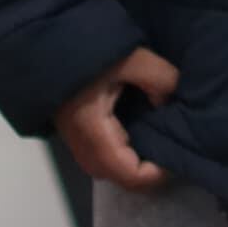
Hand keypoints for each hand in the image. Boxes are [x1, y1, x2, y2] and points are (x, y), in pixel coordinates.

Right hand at [58, 46, 180, 190]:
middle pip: (121, 178)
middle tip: (174, 147)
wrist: (48, 48)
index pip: (130, 175)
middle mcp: (83, 147)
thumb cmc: (86, 53)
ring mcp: (77, 144)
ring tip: (161, 140)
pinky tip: (141, 132)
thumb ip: (161, 80)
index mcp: (94, 133)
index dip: (158, 173)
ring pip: (112, 170)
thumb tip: (173, 103)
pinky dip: (125, 153)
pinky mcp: (78, 135)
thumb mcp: (132, 59)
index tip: (179, 153)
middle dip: (150, 171)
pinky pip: (105, 157)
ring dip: (136, 163)